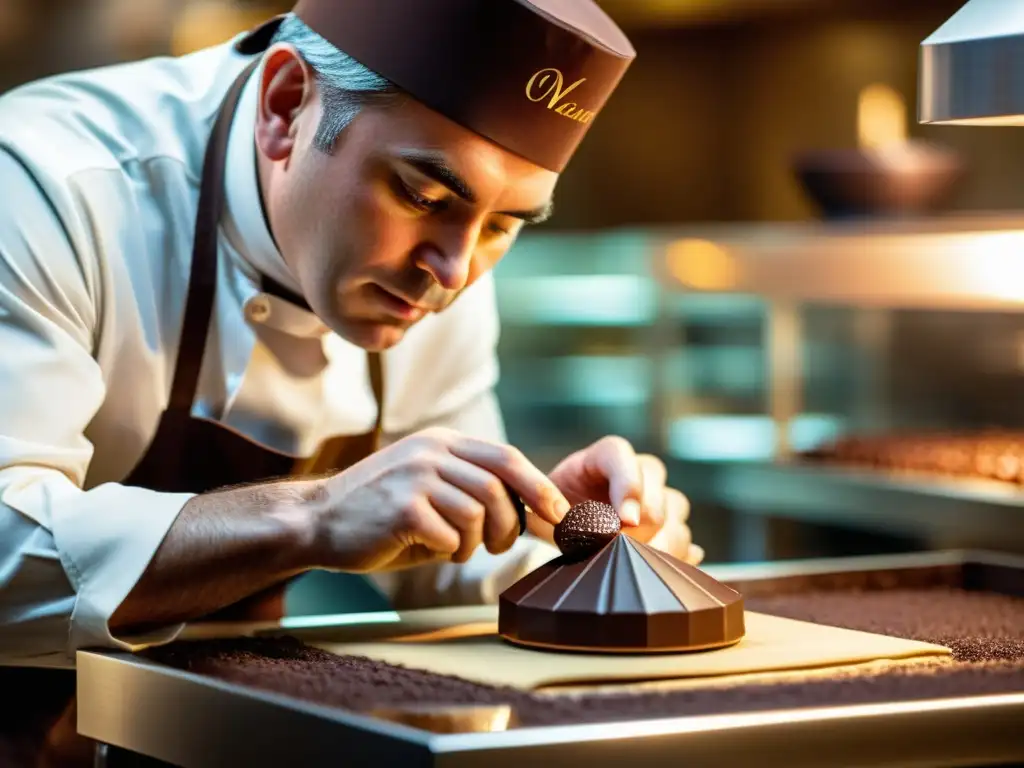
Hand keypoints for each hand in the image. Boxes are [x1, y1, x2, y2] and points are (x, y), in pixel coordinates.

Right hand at [304, 427, 569, 571]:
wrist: (316, 521)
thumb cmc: (380, 513)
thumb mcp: (429, 486)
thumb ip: (471, 488)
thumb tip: (529, 513)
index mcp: (442, 442)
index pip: (506, 457)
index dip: (539, 486)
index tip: (558, 513)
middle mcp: (432, 451)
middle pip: (499, 485)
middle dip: (511, 523)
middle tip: (499, 545)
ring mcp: (416, 476)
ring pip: (478, 512)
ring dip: (474, 542)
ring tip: (454, 548)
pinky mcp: (403, 507)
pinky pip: (451, 535)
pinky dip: (448, 551)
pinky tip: (429, 550)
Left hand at [545, 436, 703, 564]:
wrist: (565, 521)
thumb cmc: (552, 508)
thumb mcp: (540, 502)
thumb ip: (547, 505)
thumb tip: (570, 519)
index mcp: (608, 454)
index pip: (625, 459)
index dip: (629, 489)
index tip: (623, 521)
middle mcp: (643, 471)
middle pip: (657, 503)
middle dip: (637, 535)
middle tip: (614, 555)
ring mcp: (663, 498)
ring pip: (676, 524)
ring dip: (655, 551)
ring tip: (629, 566)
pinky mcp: (674, 525)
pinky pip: (687, 545)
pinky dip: (672, 561)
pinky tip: (653, 572)